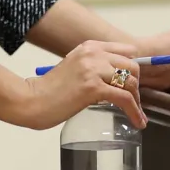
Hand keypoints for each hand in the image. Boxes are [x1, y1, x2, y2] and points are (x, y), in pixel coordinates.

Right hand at [21, 40, 145, 129]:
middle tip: (133, 101)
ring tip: (137, 114)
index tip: (134, 83)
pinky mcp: (94, 87)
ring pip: (131, 83)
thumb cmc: (50, 89)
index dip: (133, 68)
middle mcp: (94, 54)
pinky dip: (135, 112)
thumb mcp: (75, 67)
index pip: (127, 51)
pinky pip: (125, 99)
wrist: (32, 100)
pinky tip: (138, 122)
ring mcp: (94, 70)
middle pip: (133, 66)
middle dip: (136, 86)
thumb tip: (118, 77)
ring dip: (137, 101)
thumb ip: (95, 67)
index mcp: (90, 47)